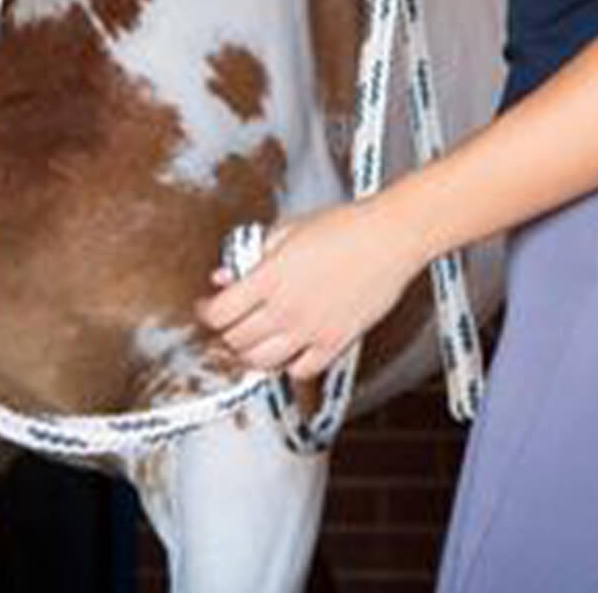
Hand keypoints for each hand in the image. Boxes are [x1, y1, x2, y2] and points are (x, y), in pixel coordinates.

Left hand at [195, 196, 421, 380]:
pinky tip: (289, 347)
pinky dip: (288, 364)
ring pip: (262, 363)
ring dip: (250, 354)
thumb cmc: (344, 226)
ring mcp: (311, 331)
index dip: (206, 312)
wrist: (391, 237)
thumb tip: (223, 277)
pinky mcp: (335, 343)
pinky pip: (300, 370)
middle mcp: (287, 309)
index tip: (208, 306)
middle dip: (226, 332)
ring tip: (253, 339)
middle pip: (236, 341)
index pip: (219, 314)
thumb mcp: (288, 230)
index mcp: (271, 277)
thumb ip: (252, 255)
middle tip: (230, 322)